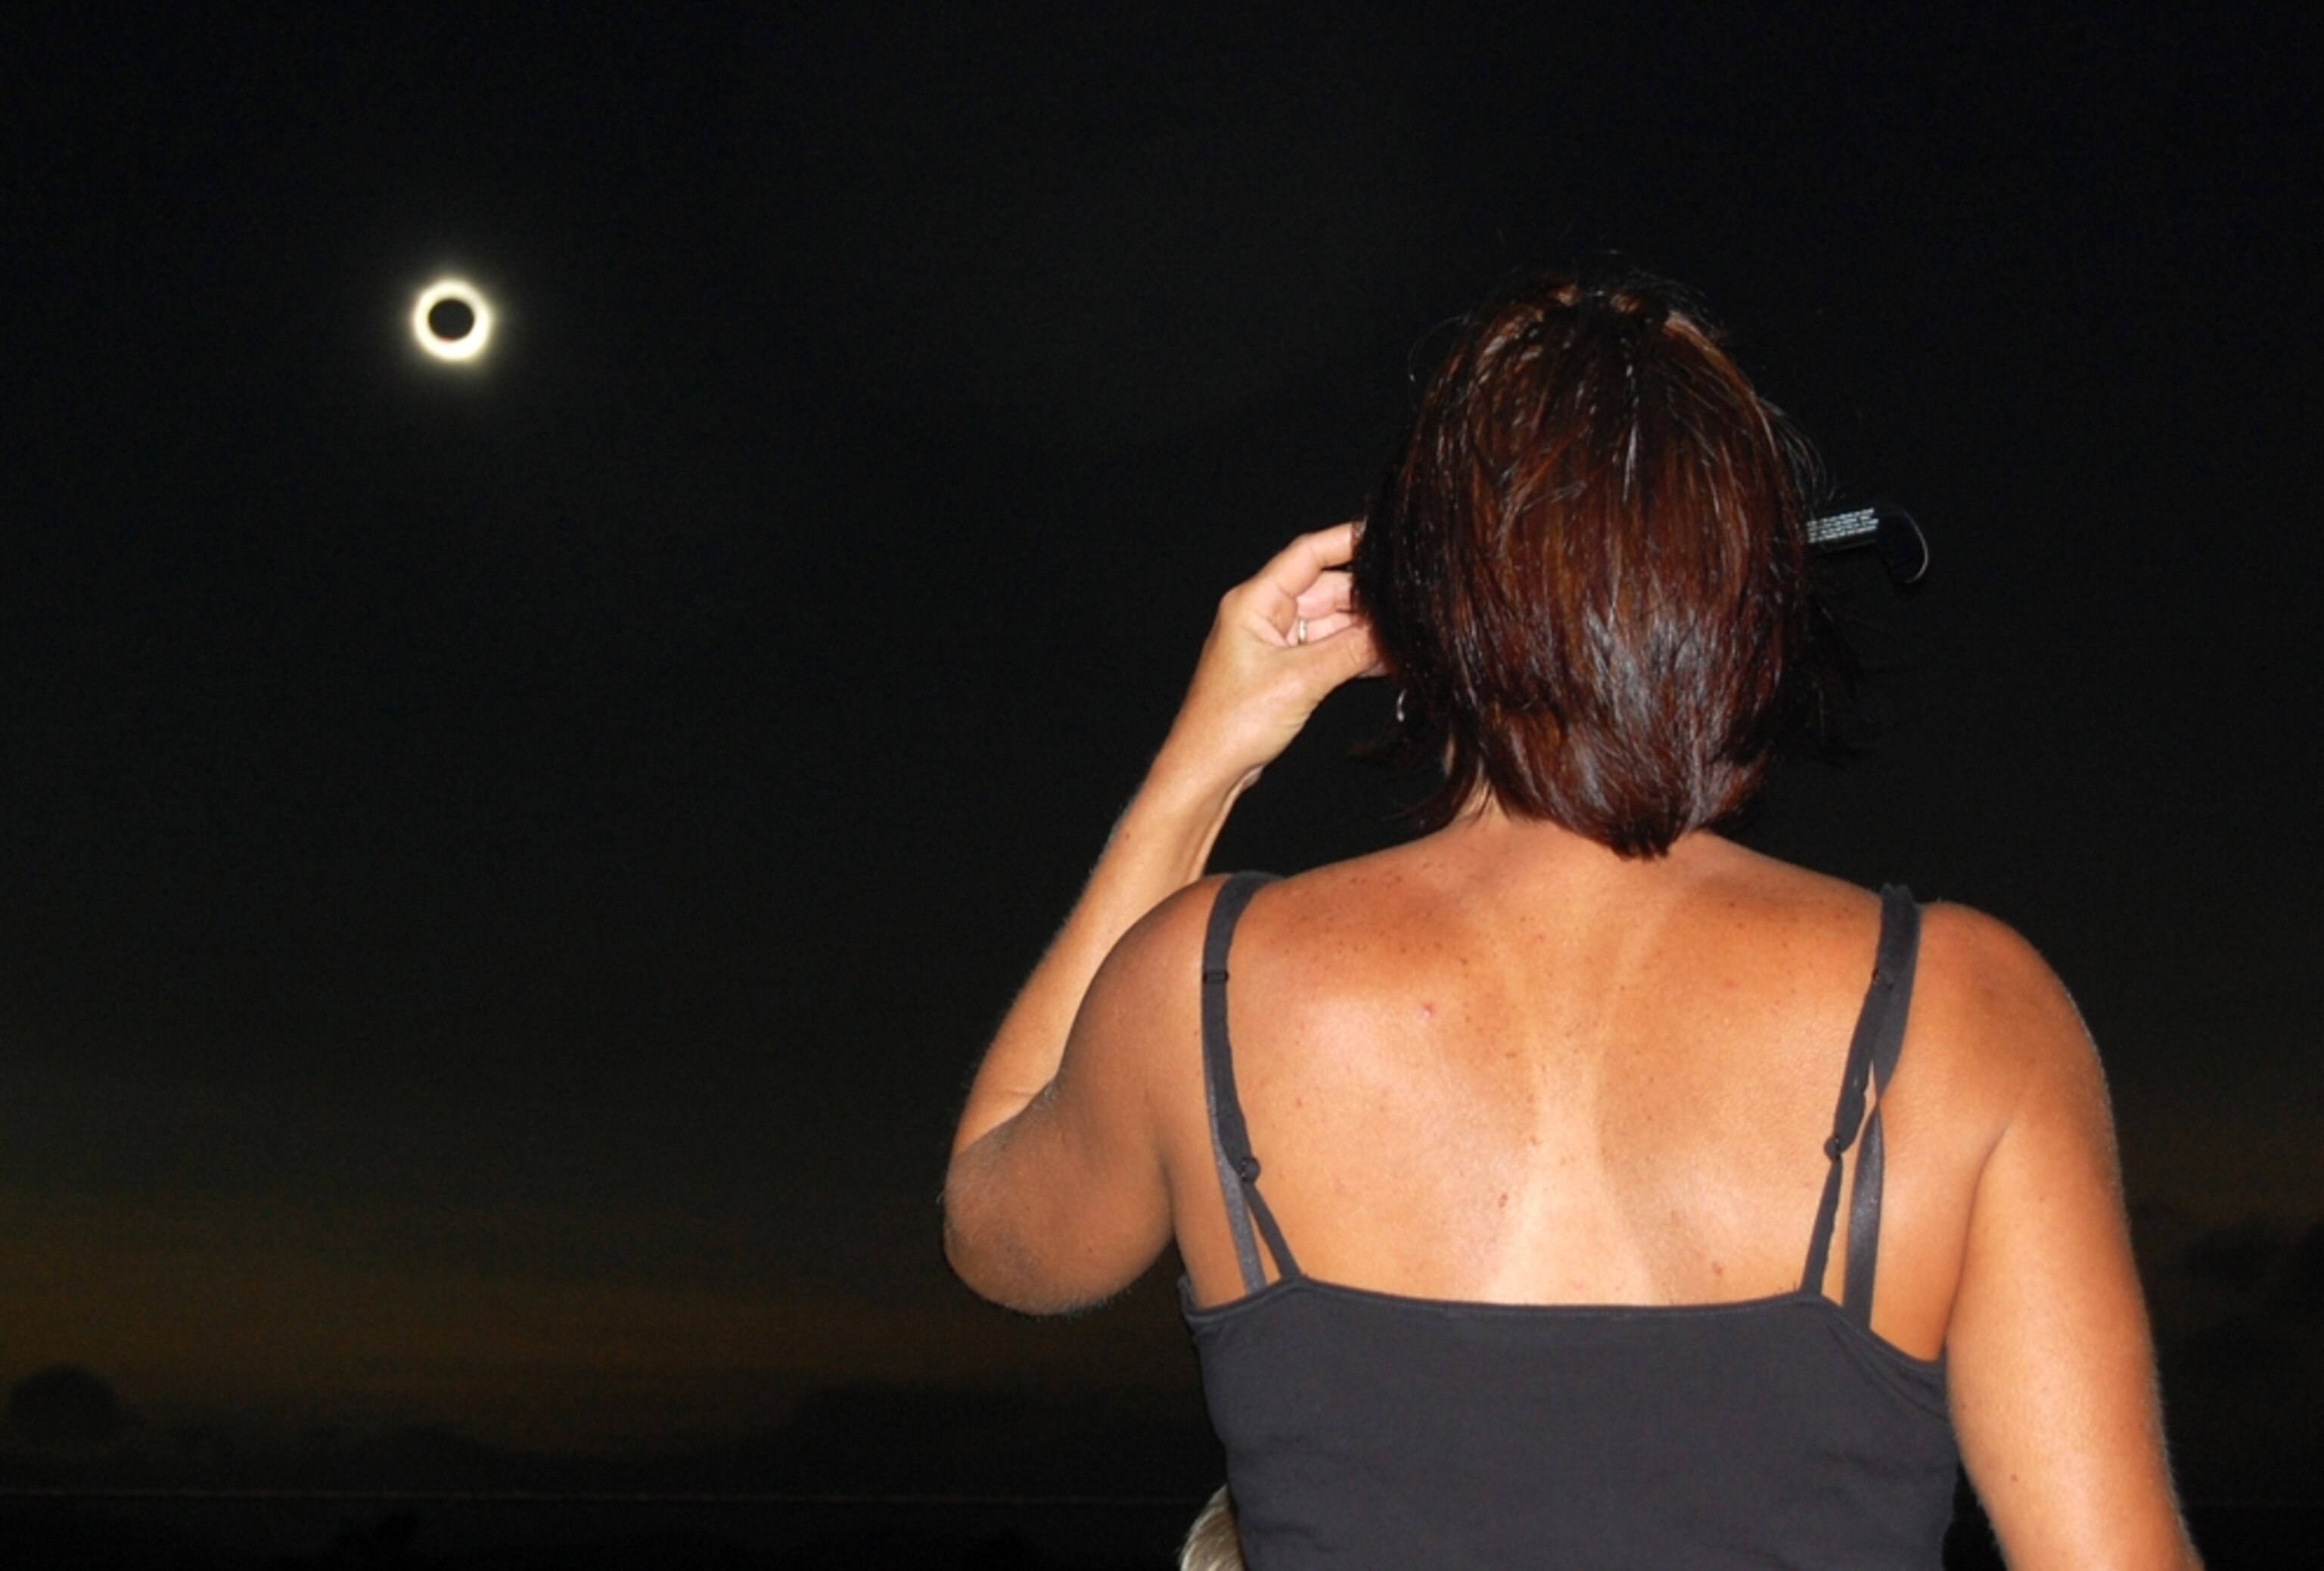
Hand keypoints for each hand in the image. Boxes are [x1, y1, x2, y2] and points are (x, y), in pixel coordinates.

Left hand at [1152, 522, 1380, 804]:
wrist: (1208, 770)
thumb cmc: (1231, 724)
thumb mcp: (1300, 681)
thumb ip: (1350, 650)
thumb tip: (1392, 631)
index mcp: (1255, 602)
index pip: (1307, 554)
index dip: (1347, 541)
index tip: (1384, 539)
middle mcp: (1265, 616)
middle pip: (1326, 589)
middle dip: (1367, 599)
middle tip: (1408, 609)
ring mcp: (1276, 643)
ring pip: (1331, 622)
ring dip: (1365, 632)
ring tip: (1405, 639)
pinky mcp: (1285, 670)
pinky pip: (1328, 650)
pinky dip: (1355, 654)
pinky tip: (1387, 662)